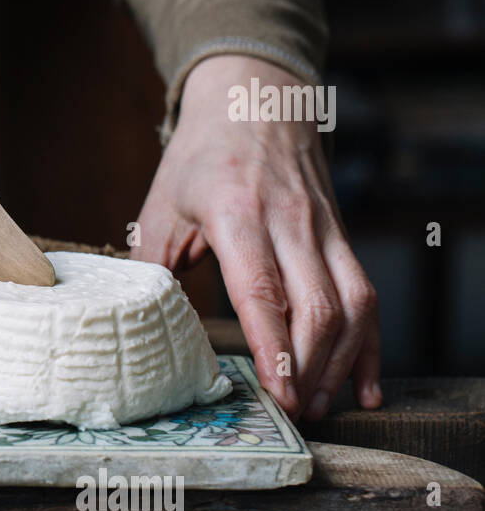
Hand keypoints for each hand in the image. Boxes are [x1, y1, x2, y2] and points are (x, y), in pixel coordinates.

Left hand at [132, 55, 381, 420]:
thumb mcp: (161, 205)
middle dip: (310, 369)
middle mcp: (290, 222)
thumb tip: (139, 326)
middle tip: (295, 413)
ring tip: (321, 406)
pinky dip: (370, 344)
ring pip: (352, 304)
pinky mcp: (342, 236)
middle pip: (317, 307)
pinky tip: (364, 384)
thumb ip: (151, 266)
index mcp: (237, 214)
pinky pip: (366, 294)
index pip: (264, 291)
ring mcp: (324, 228)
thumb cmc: (201, 157)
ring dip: (342, 363)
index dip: (274, 347)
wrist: (255, 98)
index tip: (278, 393)